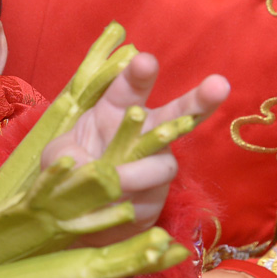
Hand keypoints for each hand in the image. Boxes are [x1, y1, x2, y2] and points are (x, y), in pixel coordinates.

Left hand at [43, 53, 229, 240]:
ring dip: (140, 172)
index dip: (138, 75)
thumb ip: (67, 156)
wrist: (76, 216)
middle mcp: (143, 134)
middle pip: (177, 115)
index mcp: (115, 111)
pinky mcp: (155, 198)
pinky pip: (149, 199)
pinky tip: (112, 206)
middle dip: (198, 100)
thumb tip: (91, 168)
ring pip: (163, 165)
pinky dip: (127, 202)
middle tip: (219, 85)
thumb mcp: (57, 157)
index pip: (129, 88)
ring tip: (115, 181)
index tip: (144, 61)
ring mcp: (154, 166)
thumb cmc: (69, 170)